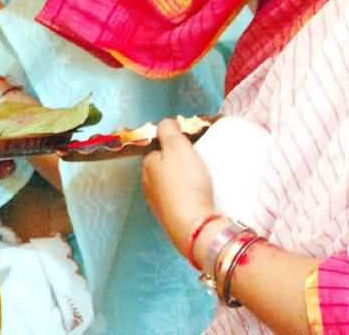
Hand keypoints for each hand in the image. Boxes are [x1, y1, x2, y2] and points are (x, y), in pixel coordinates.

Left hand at [142, 118, 215, 256]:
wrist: (194, 226)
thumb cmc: (186, 182)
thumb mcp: (178, 147)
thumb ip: (169, 130)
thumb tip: (165, 123)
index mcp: (147, 164)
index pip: (157, 147)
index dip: (173, 144)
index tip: (190, 146)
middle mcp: (147, 183)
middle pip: (162, 166)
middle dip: (177, 162)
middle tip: (198, 162)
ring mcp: (157, 203)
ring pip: (169, 183)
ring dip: (182, 179)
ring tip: (201, 179)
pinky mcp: (169, 218)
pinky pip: (177, 199)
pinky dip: (186, 195)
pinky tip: (198, 197)